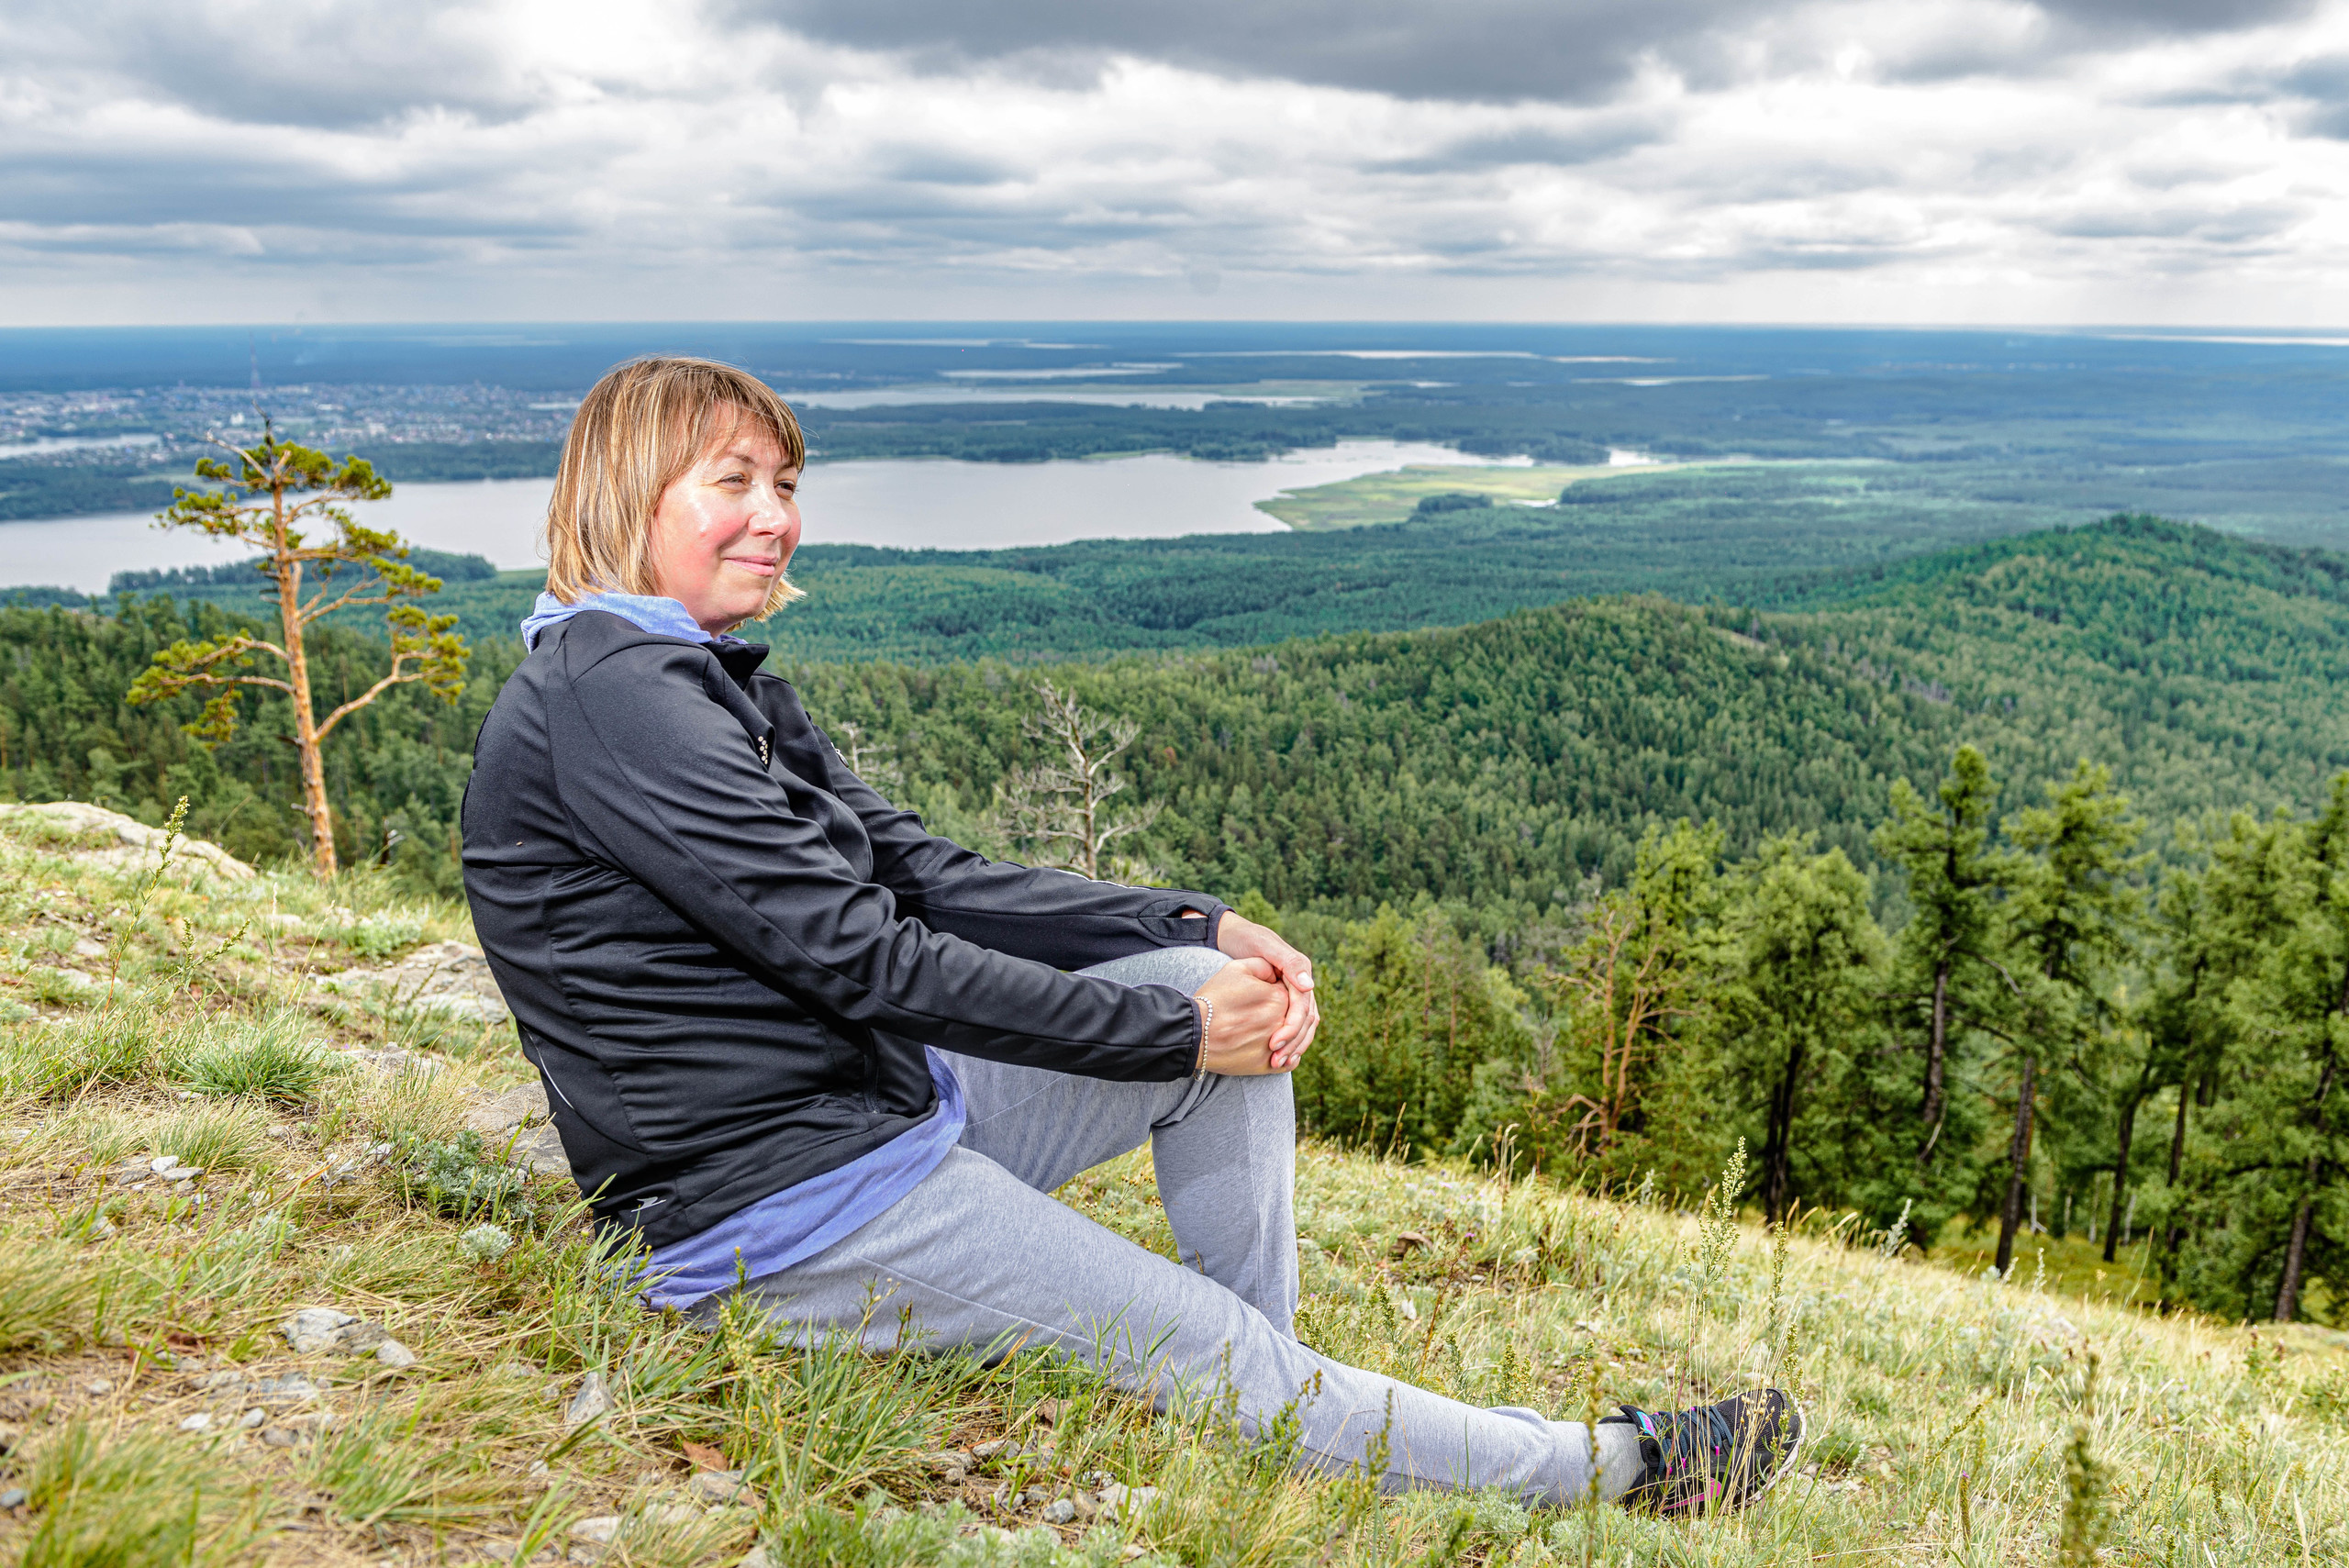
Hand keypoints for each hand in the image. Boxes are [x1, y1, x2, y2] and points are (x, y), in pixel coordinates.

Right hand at [1193, 957, 1287, 1075]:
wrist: (1194, 1032)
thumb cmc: (1213, 999)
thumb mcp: (1236, 969)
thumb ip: (1263, 966)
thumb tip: (1277, 973)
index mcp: (1279, 997)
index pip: (1292, 992)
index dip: (1280, 992)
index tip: (1266, 994)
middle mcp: (1283, 1022)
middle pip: (1296, 1018)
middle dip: (1289, 1015)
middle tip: (1271, 1014)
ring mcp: (1278, 1046)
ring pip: (1296, 1041)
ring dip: (1293, 1039)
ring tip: (1278, 1036)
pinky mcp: (1268, 1066)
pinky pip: (1289, 1063)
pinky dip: (1289, 1058)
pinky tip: (1281, 1052)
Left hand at [1215, 909, 1320, 1070]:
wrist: (1231, 936)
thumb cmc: (1246, 939)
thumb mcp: (1264, 946)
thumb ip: (1288, 963)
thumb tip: (1309, 987)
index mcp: (1300, 972)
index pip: (1302, 1007)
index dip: (1291, 1027)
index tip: (1273, 1043)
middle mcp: (1300, 986)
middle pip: (1306, 1021)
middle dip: (1293, 1042)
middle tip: (1275, 1061)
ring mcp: (1292, 995)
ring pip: (1303, 1026)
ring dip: (1292, 1046)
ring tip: (1276, 1064)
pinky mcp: (1282, 1002)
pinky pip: (1291, 1025)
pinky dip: (1287, 1042)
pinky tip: (1277, 1057)